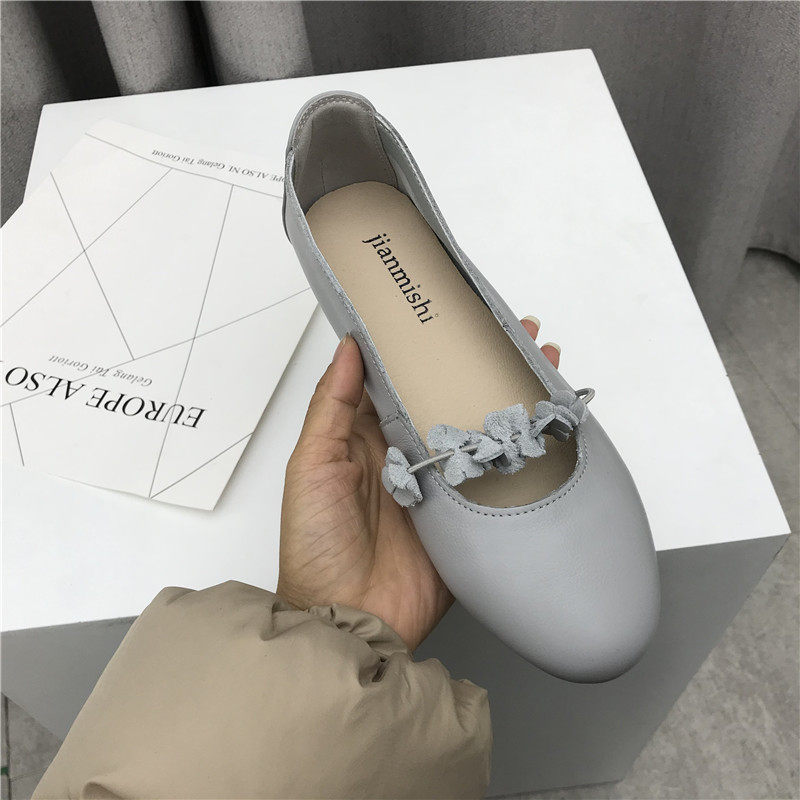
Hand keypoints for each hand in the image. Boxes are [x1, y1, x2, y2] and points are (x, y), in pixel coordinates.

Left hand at [278, 316, 560, 649]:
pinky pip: (497, 475)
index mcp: (369, 436)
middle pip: (446, 398)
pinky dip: (522, 449)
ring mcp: (442, 482)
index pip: (400, 379)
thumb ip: (332, 406)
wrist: (348, 619)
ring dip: (506, 396)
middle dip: (476, 365)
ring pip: (478, 429)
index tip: (446, 313)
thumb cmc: (316, 546)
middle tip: (509, 330)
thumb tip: (348, 346)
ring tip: (537, 361)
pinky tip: (544, 422)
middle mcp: (408, 453)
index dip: (421, 348)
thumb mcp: (310, 466)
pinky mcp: (468, 513)